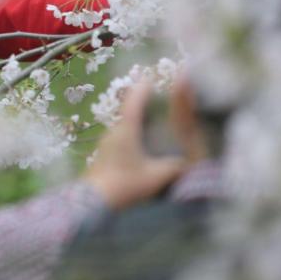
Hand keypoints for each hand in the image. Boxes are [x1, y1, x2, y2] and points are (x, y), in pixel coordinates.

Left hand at [83, 80, 186, 210]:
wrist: (92, 201)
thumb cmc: (125, 184)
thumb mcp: (156, 176)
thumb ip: (174, 168)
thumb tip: (188, 164)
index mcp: (126, 130)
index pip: (135, 102)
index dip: (142, 89)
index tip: (149, 78)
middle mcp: (114, 131)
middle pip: (128, 111)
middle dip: (140, 104)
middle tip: (155, 101)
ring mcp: (106, 142)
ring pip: (122, 126)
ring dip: (134, 121)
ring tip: (150, 123)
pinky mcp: (102, 154)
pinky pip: (119, 137)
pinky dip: (130, 134)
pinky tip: (138, 145)